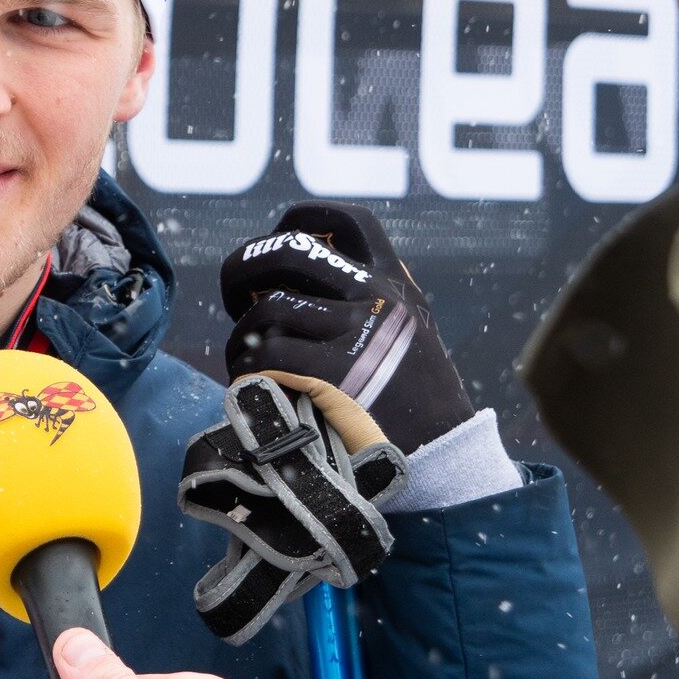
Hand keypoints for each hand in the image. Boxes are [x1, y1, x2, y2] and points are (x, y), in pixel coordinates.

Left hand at [221, 201, 473, 452]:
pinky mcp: (333, 375)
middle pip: (287, 251)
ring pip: (268, 309)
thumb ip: (367, 300)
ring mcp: (356, 333)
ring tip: (244, 357)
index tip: (273, 243)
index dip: (297, 220)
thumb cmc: (416, 401)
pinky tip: (253, 386)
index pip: (346, 221)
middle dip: (243, 268)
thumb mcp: (407, 332)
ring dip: (243, 334)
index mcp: (394, 282)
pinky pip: (267, 358)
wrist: (445, 458)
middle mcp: (377, 297)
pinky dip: (248, 371)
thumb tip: (293, 283)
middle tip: (234, 296)